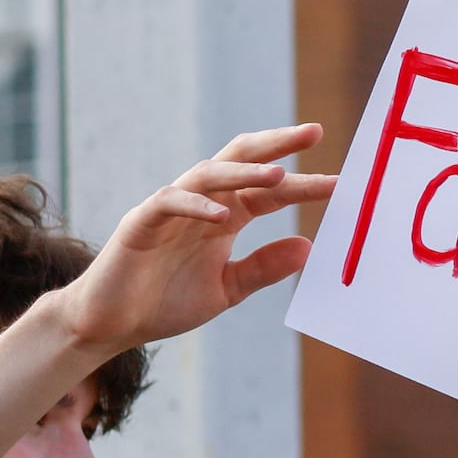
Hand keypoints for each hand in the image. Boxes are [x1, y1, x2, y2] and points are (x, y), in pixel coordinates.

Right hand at [39, 125, 335, 353]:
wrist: (114, 325)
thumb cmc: (167, 302)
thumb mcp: (229, 288)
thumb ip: (264, 267)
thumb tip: (307, 245)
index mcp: (225, 217)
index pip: (270, 192)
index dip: (303, 183)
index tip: (342, 181)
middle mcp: (200, 205)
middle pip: (240, 161)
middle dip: (276, 145)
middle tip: (313, 132)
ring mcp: (168, 210)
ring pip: (208, 176)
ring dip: (243, 172)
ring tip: (278, 174)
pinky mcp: (139, 224)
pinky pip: (168, 203)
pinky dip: (196, 207)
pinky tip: (222, 216)